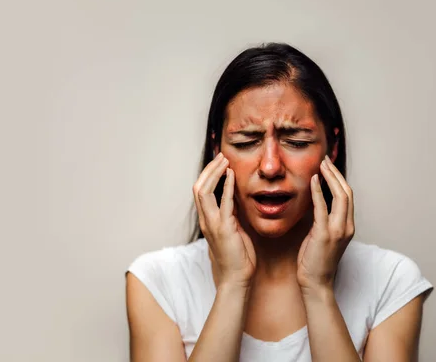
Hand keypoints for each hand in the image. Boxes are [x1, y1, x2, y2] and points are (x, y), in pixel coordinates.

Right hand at [193, 152, 255, 288]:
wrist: (236, 279)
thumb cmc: (237, 258)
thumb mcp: (233, 230)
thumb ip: (231, 214)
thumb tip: (234, 198)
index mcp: (207, 221)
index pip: (201, 192)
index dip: (208, 175)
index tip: (220, 164)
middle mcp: (206, 220)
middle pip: (198, 187)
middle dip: (209, 169)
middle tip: (221, 157)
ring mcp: (212, 224)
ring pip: (204, 191)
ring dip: (214, 173)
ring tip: (225, 161)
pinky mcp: (224, 228)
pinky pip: (223, 202)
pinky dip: (226, 186)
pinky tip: (231, 174)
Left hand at [297, 155, 354, 293]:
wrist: (315, 282)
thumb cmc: (315, 259)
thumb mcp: (321, 235)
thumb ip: (322, 219)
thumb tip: (314, 202)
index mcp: (347, 226)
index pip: (347, 196)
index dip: (339, 179)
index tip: (328, 166)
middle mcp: (347, 226)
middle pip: (346, 192)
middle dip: (336, 174)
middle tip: (324, 160)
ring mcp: (338, 230)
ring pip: (340, 197)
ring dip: (330, 178)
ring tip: (320, 165)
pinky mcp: (325, 234)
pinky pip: (322, 208)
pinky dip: (318, 192)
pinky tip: (313, 180)